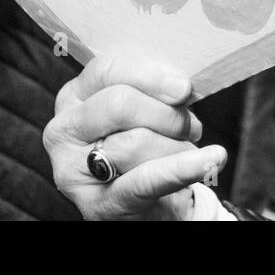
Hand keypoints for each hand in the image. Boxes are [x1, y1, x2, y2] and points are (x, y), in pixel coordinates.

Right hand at [43, 53, 227, 219]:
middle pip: (120, 105)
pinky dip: (183, 169)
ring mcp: (74, 169)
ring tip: (182, 152)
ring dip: (176, 147)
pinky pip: (146, 180)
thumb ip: (151, 89)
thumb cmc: (143, 143)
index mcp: (73, 96)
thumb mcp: (140, 108)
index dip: (149, 76)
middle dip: (167, 114)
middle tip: (191, 127)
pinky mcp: (98, 204)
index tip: (183, 88)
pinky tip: (211, 160)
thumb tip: (180, 86)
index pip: (107, 71)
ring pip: (136, 142)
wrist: (147, 200)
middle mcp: (64, 130)